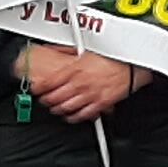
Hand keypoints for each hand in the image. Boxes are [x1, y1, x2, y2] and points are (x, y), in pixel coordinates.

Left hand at [19, 45, 138, 120]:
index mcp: (74, 69)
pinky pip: (83, 115)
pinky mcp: (100, 103)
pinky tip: (71, 116)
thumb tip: (54, 49)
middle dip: (46, 101)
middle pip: (54, 98)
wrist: (131, 65)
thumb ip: (68, 51)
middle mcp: (80, 83)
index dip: (39, 88)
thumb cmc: (112, 56)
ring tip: (56, 109)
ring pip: (66, 108)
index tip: (36, 90)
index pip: (48, 83)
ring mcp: (90, 94)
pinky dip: (74, 117)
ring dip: (58, 110)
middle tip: (45, 101)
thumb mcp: (85, 49)